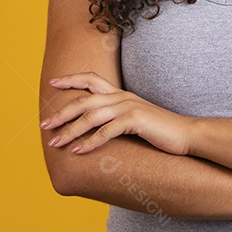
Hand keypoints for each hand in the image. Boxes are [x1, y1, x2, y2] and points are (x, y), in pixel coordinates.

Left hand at [40, 72, 191, 155]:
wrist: (187, 134)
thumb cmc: (161, 131)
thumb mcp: (136, 120)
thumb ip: (118, 119)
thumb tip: (99, 129)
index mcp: (121, 94)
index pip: (91, 80)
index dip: (71, 80)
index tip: (53, 83)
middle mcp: (121, 97)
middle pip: (83, 101)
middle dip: (61, 112)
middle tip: (44, 124)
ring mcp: (128, 107)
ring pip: (90, 117)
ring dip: (70, 131)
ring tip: (55, 143)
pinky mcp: (134, 120)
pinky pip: (106, 132)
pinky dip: (90, 142)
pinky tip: (78, 151)